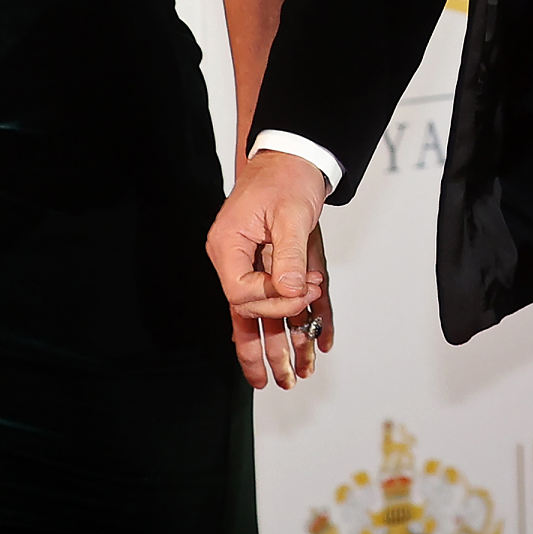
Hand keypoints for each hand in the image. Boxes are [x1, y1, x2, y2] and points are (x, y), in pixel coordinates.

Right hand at [206, 151, 334, 389]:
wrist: (293, 154)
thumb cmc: (287, 176)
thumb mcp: (291, 214)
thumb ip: (290, 255)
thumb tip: (292, 291)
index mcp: (228, 245)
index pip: (242, 292)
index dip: (274, 300)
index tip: (305, 290)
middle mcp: (231, 258)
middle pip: (243, 311)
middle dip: (267, 339)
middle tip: (289, 366)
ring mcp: (246, 263)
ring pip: (253, 314)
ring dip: (269, 345)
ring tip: (283, 379)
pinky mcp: (264, 264)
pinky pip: (269, 300)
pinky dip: (282, 322)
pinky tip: (298, 346)